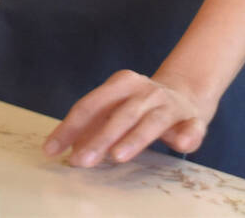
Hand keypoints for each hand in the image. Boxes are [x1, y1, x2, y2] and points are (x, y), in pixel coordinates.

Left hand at [43, 68, 215, 167]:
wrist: (185, 93)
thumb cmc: (140, 106)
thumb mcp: (115, 108)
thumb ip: (94, 125)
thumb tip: (69, 148)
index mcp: (120, 83)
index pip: (90, 105)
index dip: (69, 128)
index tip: (51, 149)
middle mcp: (145, 91)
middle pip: (118, 115)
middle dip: (98, 139)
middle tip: (80, 161)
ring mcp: (169, 104)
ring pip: (151, 122)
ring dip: (134, 139)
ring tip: (117, 156)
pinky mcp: (193, 119)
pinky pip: (191, 128)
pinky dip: (187, 135)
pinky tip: (180, 144)